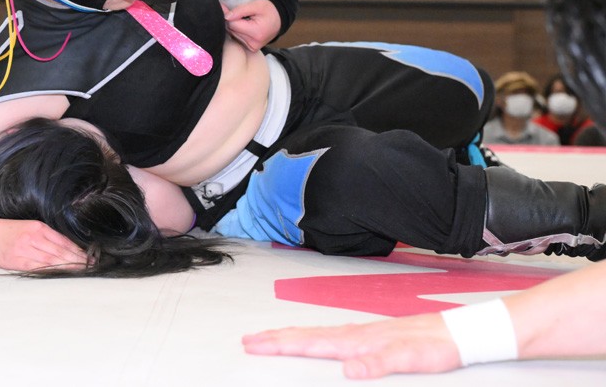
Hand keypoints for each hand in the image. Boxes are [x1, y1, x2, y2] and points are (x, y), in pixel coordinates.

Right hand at [0, 218, 87, 271]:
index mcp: (38, 227)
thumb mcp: (29, 226)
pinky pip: (38, 268)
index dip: (78, 250)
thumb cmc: (8, 231)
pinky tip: (61, 274)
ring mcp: (25, 250)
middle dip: (78, 260)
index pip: (63, 240)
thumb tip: (68, 245)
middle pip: (60, 251)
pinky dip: (52, 271)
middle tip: (92, 266)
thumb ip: (46, 235)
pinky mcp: (17, 262)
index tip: (91, 256)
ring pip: (52, 260)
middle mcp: (33, 238)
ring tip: (82, 271)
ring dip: (68, 267)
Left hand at [223, 0, 281, 50]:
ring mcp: (252, 47)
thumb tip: (226, 16)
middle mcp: (253, 43)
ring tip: (243, 19)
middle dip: (231, 20)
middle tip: (236, 12)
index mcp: (256, 32)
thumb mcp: (256, 5)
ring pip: (233, 35)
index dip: (228, 15)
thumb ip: (240, 10)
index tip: (225, 8)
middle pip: (232, 30)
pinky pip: (237, 39)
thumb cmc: (269, 11)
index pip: (233, 25)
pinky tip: (244, 26)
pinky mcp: (250, 48)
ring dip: (234, 26)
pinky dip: (238, 31)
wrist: (279, 20)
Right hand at [242, 313, 460, 378]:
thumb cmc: (433, 347)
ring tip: (270, 337)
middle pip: (306, 336)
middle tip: (248, 339)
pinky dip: (311, 338)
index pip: (309, 343)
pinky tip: (313, 341)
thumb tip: (347, 371)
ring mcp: (360, 334)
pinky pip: (330, 337)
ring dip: (289, 337)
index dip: (279, 345)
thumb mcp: (408, 360)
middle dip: (275, 338)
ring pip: (315, 335)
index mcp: (356, 341)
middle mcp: (354, 334)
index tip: (253, 344)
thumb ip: (378, 364)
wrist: (455, 334)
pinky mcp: (370, 337)